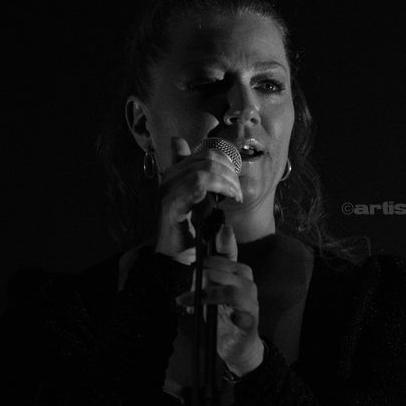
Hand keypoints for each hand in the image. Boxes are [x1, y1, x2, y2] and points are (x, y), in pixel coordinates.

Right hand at [155, 136, 243, 259]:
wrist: (175, 264)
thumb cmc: (189, 236)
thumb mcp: (196, 202)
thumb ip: (192, 174)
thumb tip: (177, 141)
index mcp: (175, 174)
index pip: (206, 152)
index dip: (227, 161)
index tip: (236, 182)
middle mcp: (168, 177)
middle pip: (209, 157)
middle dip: (231, 172)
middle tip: (237, 193)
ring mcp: (167, 189)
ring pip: (205, 167)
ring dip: (228, 181)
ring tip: (235, 197)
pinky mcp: (170, 203)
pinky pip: (198, 182)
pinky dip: (220, 187)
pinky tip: (229, 198)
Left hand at [176, 223, 263, 375]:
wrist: (237, 347)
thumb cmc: (222, 318)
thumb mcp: (209, 296)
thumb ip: (202, 281)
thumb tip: (192, 269)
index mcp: (236, 274)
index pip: (231, 252)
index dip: (226, 239)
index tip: (221, 227)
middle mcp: (246, 283)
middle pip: (225, 268)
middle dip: (204, 274)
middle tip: (189, 286)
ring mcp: (251, 301)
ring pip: (230, 288)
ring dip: (208, 293)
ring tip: (192, 300)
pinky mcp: (251, 319)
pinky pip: (241, 313)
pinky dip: (227, 313)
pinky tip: (216, 314)